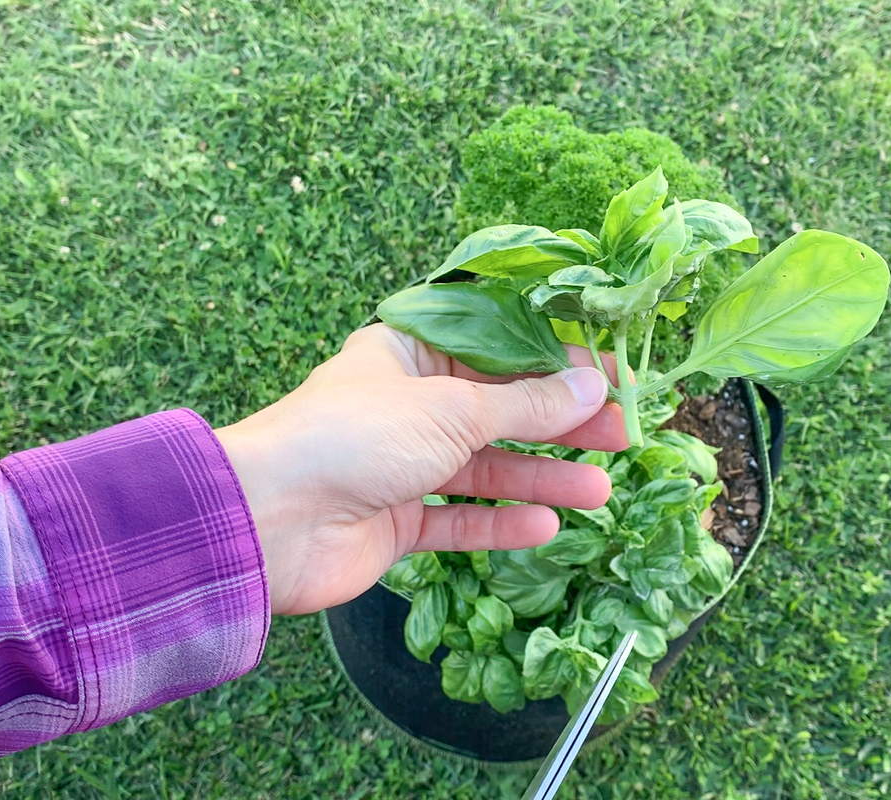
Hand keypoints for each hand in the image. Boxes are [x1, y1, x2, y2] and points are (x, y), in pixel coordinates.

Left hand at [214, 324, 627, 614]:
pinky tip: (546, 526)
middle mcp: (407, 406)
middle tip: (621, 436)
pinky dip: (499, 522)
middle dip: (559, 424)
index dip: (555, 362)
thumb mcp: (452, 409)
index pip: (496, 350)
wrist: (269, 520)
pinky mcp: (395, 521)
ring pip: (484, 467)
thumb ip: (526, 405)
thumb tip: (593, 385)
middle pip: (498, 410)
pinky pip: (458, 518)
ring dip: (541, 477)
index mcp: (409, 354)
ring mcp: (401, 466)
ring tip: (601, 490)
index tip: (611, 376)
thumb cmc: (357, 436)